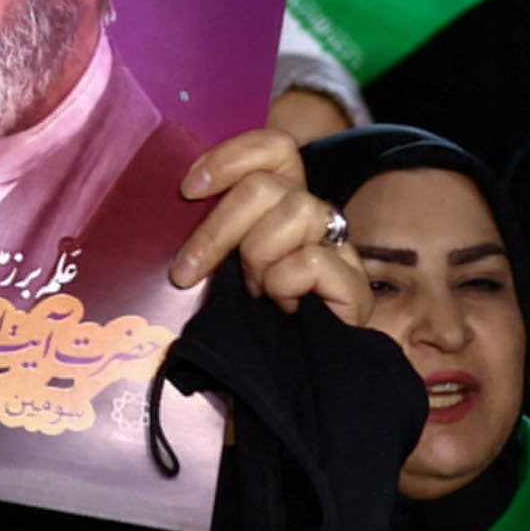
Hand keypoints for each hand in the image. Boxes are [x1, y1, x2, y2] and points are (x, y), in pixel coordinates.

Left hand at [169, 128, 367, 321]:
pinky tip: (283, 306)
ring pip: (297, 212)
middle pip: (269, 184)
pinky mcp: (354, 286)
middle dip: (218, 229)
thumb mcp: (220, 266)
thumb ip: (212, 233)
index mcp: (283, 203)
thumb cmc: (246, 322)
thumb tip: (175, 206)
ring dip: (258, 256)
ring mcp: (340, 249)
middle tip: (189, 271)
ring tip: (254, 291)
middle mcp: (316, 217)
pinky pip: (311, 260)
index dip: (231, 157)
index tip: (189, 190)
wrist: (289, 382)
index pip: (275, 147)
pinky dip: (283, 284)